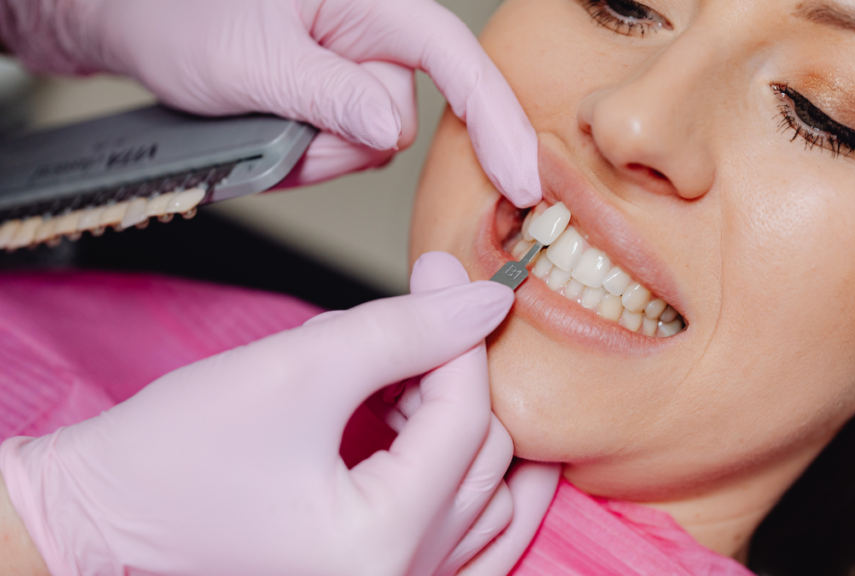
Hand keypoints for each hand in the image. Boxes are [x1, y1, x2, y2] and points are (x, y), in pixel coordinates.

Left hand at [0, 0, 540, 205]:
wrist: (140, 27)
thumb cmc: (185, 15)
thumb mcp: (252, 58)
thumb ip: (329, 93)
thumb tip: (391, 128)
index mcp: (372, 4)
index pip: (454, 61)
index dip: (495, 121)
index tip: (521, 181)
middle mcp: (374, 39)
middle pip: (400, 122)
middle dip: (341, 142)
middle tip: (278, 124)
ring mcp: (356, 75)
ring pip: (366, 147)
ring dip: (314, 152)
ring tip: (262, 118)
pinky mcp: (338, 105)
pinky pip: (340, 154)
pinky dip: (303, 158)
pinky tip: (268, 130)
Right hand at [0, 254, 536, 575]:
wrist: (108, 512)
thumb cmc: (178, 451)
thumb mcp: (300, 367)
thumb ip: (405, 330)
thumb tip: (486, 301)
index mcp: (380, 544)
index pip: (465, 421)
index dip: (459, 337)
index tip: (443, 276)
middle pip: (486, 460)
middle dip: (454, 379)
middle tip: (413, 324)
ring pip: (490, 501)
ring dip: (460, 428)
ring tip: (402, 382)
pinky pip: (473, 543)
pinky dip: (465, 480)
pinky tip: (429, 429)